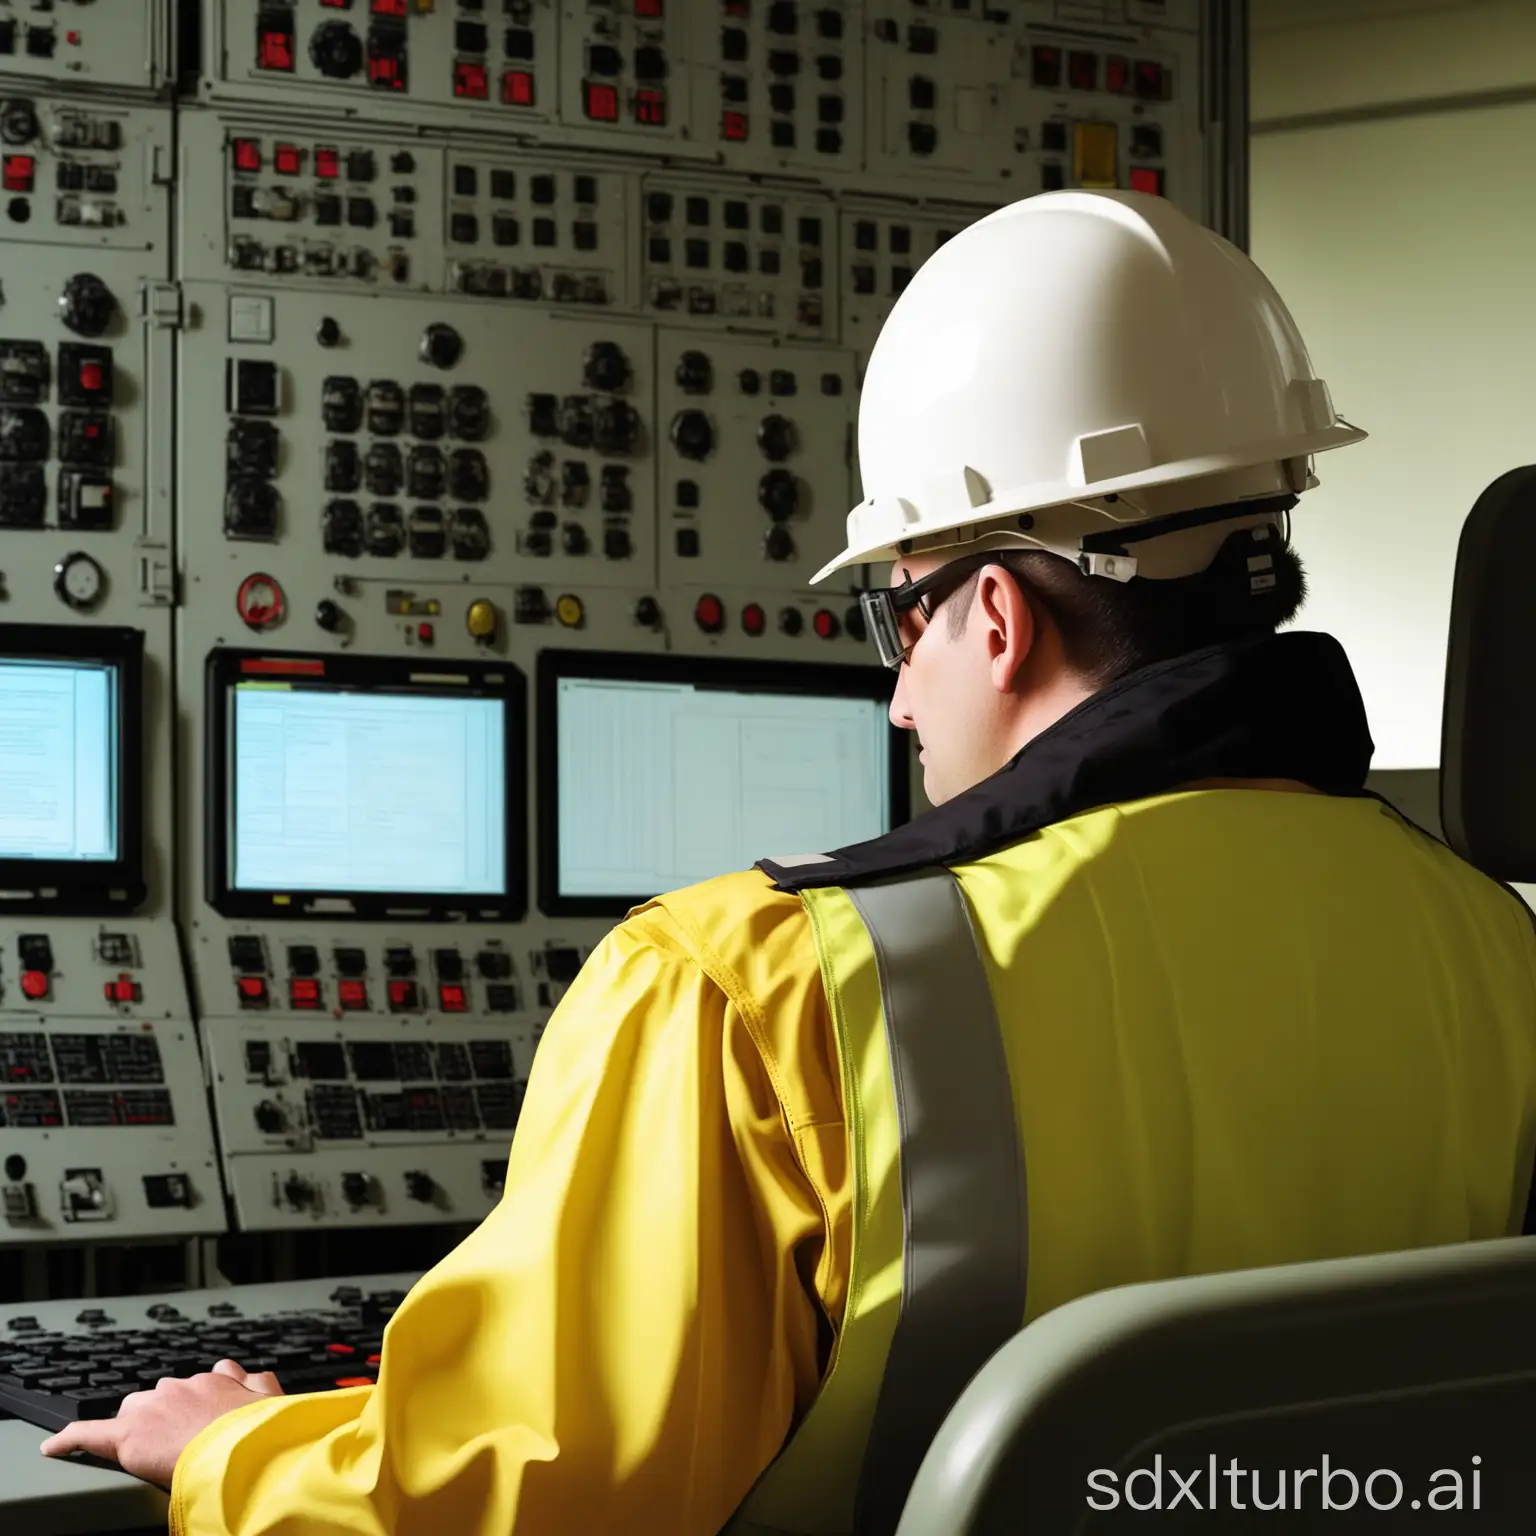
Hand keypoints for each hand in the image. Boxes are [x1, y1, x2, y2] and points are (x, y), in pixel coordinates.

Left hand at [39, 1358, 283, 1487]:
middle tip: (176, 1443)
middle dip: (163, 1415)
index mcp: (215, 1379)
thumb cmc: (259, 1430)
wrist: (240, 1448)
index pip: (197, 1383)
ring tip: (145, 1452)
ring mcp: (154, 1407)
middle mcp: (183, 1386)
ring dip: (137, 1428)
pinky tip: (54, 1446)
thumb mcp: (271, 1400)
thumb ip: (262, 1385)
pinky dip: (70, 1440)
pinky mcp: (127, 1436)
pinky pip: (91, 1433)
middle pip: (161, 1397)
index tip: (198, 1416)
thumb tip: (260, 1377)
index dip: (195, 1404)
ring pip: (133, 1413)